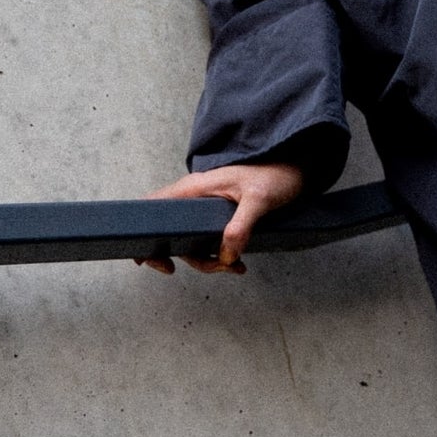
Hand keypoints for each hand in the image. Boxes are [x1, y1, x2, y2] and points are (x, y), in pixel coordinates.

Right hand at [134, 162, 304, 274]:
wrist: (292, 169)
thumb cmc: (274, 174)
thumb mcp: (259, 199)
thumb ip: (242, 225)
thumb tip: (226, 254)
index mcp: (194, 188)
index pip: (152, 208)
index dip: (143, 235)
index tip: (153, 260)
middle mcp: (193, 198)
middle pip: (173, 235)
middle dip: (193, 258)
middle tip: (218, 267)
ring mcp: (204, 208)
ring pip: (192, 243)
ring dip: (210, 261)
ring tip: (235, 266)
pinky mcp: (217, 216)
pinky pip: (207, 241)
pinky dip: (219, 256)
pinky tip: (237, 263)